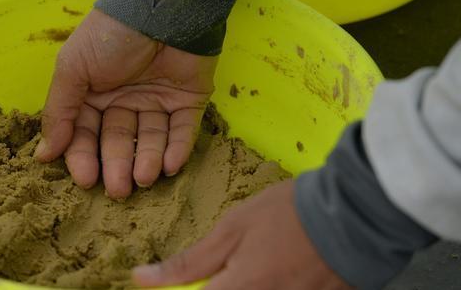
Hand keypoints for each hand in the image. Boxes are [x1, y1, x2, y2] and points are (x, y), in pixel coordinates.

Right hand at [35, 10, 216, 198]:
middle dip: (118, 166)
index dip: (85, 157)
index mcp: (94, 95)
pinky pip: (183, 131)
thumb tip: (44, 155)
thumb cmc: (110, 36)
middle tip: (119, 189)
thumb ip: (59, 112)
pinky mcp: (189, 101)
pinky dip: (177, 149)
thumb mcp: (73, 69)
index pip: (86, 135)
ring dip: (147, 161)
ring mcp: (158, 102)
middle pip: (119, 142)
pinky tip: (169, 165)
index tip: (86, 179)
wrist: (159, 8)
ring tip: (145, 176)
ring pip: (151, 140)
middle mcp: (125, 102)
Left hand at [132, 181, 351, 289]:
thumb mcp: (232, 229)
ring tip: (263, 258)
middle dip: (220, 285)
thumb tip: (142, 279)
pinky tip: (277, 268)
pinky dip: (272, 286)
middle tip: (235, 263)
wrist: (355, 214)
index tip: (161, 284)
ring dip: (242, 284)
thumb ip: (189, 263)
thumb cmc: (289, 215)